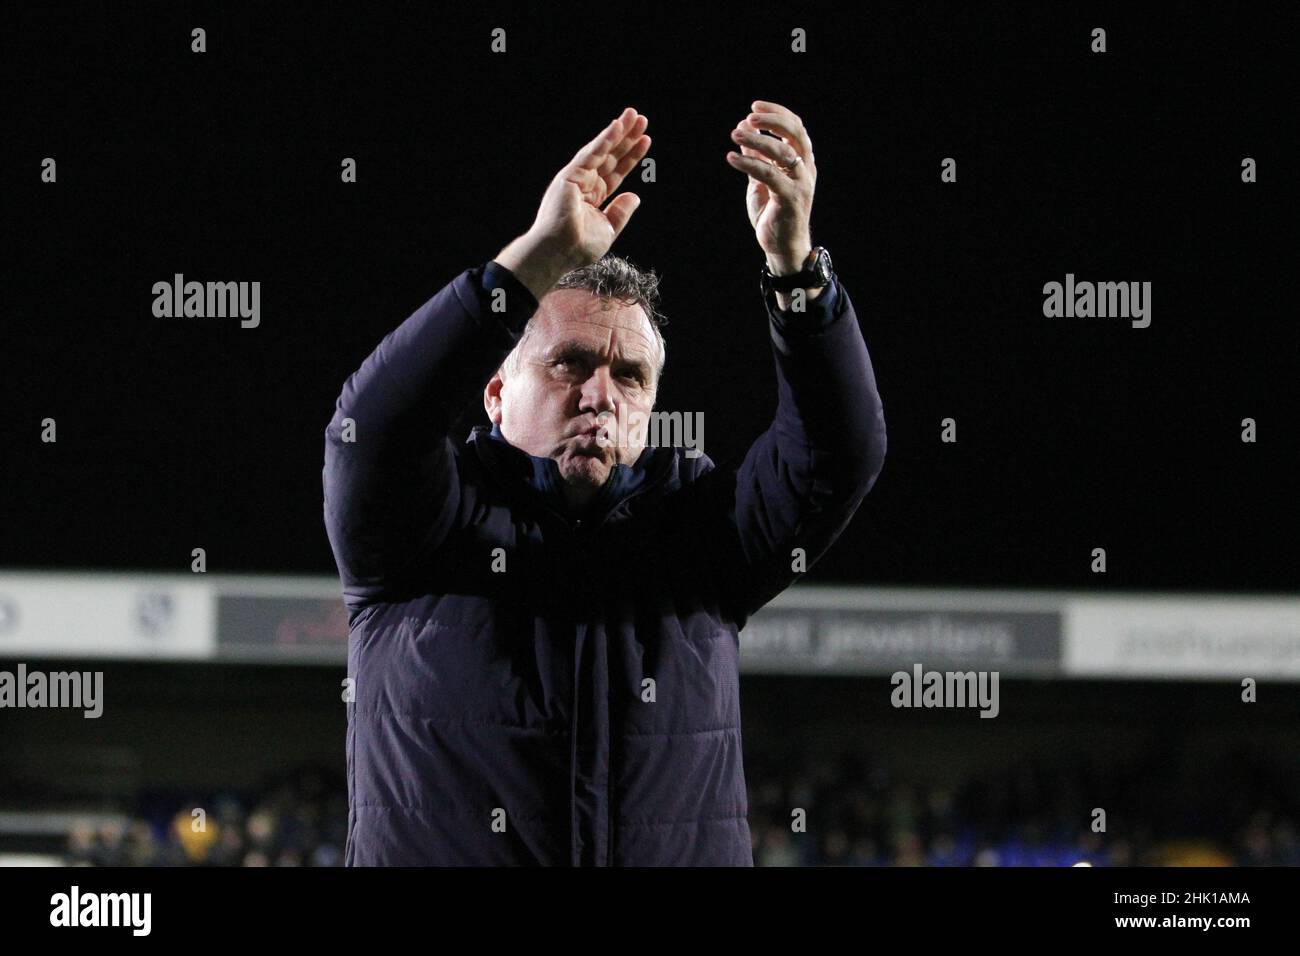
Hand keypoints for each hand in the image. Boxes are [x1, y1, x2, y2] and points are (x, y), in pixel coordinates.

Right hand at [497, 108, 650, 300]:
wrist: (559, 252)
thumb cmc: (579, 247)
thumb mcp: (608, 230)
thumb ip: (620, 212)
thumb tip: (634, 196)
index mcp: (593, 198)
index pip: (616, 172)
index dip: (631, 157)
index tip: (645, 141)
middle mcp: (584, 184)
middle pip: (611, 157)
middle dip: (627, 139)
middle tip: (642, 119)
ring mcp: (577, 178)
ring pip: (602, 151)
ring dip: (619, 132)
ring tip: (634, 115)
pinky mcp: (570, 175)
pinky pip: (591, 153)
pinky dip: (605, 139)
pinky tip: (618, 125)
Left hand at [725, 100, 816, 275]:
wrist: (783, 246)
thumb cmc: (773, 212)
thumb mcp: (762, 179)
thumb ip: (756, 155)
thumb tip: (744, 129)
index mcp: (802, 161)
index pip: (795, 127)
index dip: (777, 113)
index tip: (755, 107)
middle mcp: (805, 169)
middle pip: (795, 134)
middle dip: (772, 121)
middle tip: (749, 117)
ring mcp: (801, 184)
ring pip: (782, 153)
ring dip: (757, 141)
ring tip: (735, 134)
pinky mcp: (790, 198)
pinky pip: (769, 175)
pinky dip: (750, 163)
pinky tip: (732, 158)